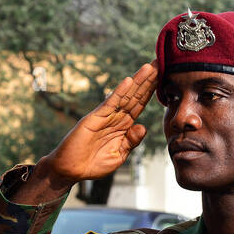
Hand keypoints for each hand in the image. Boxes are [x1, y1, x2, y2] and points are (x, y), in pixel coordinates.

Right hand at [21, 61, 158, 201]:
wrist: (70, 170)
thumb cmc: (93, 164)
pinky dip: (119, 92)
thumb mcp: (118, 155)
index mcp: (122, 126)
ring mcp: (104, 116)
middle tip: (160, 62)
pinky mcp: (94, 118)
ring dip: (137, 81)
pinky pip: (110, 104)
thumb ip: (131, 141)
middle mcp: (115, 117)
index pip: (139, 105)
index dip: (151, 91)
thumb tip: (143, 127)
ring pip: (125, 96)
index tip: (163, 78)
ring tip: (150, 67)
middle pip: (135, 95)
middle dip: (148, 80)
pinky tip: (129, 81)